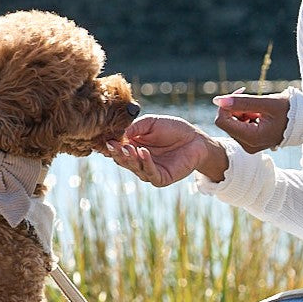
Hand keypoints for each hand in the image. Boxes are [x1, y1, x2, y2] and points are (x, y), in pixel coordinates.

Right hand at [102, 115, 226, 187]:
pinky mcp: (162, 178)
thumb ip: (136, 127)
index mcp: (133, 148)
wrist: (195, 138)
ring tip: (128, 147)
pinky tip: (143, 152)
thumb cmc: (173, 129)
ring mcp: (149, 171)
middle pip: (122, 161)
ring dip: (129, 158)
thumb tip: (121, 133)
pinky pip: (150, 174)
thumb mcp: (151, 123)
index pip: (117, 150)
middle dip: (117, 152)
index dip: (111, 145)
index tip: (107, 138)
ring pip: (134, 168)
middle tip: (114, 144)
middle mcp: (139, 161)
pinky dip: (145, 163)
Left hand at [213, 91, 289, 153]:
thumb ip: (241, 102)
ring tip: (259, 109)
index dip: (226, 105)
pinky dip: (245, 117)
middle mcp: (248, 146)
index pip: (222, 121)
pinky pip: (239, 128)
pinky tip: (259, 114)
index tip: (240, 92)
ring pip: (232, 125)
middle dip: (235, 108)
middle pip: (226, 123)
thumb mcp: (265, 103)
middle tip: (252, 98)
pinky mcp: (251, 143)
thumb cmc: (289, 110)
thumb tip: (217, 100)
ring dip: (241, 112)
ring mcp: (250, 146)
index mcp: (251, 138)